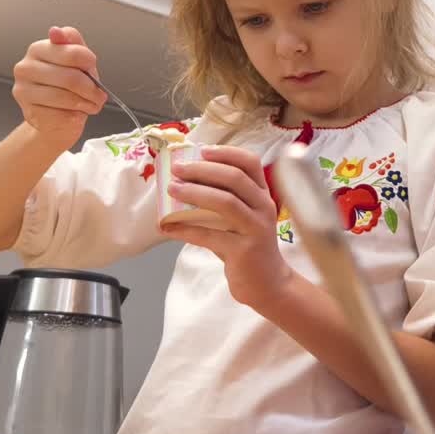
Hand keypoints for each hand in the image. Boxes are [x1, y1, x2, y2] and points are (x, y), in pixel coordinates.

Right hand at [12, 26, 107, 149]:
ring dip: (86, 104)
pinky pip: (61, 116)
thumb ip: (72, 43)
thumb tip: (56, 31)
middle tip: (100, 96)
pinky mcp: (29, 113)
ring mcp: (24, 92)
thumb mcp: (76, 60)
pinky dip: (75, 117)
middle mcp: (25, 68)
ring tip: (90, 104)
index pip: (73, 53)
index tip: (93, 71)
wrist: (55, 116)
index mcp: (38, 49)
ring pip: (66, 98)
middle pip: (71, 78)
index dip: (90, 64)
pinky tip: (75, 113)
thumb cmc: (68, 85)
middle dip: (92, 90)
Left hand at [164, 145, 294, 308]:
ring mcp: (255, 228)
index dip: (226, 153)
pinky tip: (166, 228)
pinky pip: (209, 235)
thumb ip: (221, 200)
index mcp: (263, 194)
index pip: (250, 162)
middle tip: (177, 169)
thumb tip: (183, 183)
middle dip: (202, 170)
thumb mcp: (241, 218)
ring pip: (225, 202)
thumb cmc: (247, 245)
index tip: (202, 150)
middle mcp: (263, 207)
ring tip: (172, 190)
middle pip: (234, 178)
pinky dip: (185, 230)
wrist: (268, 283)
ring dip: (194, 193)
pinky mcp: (243, 250)